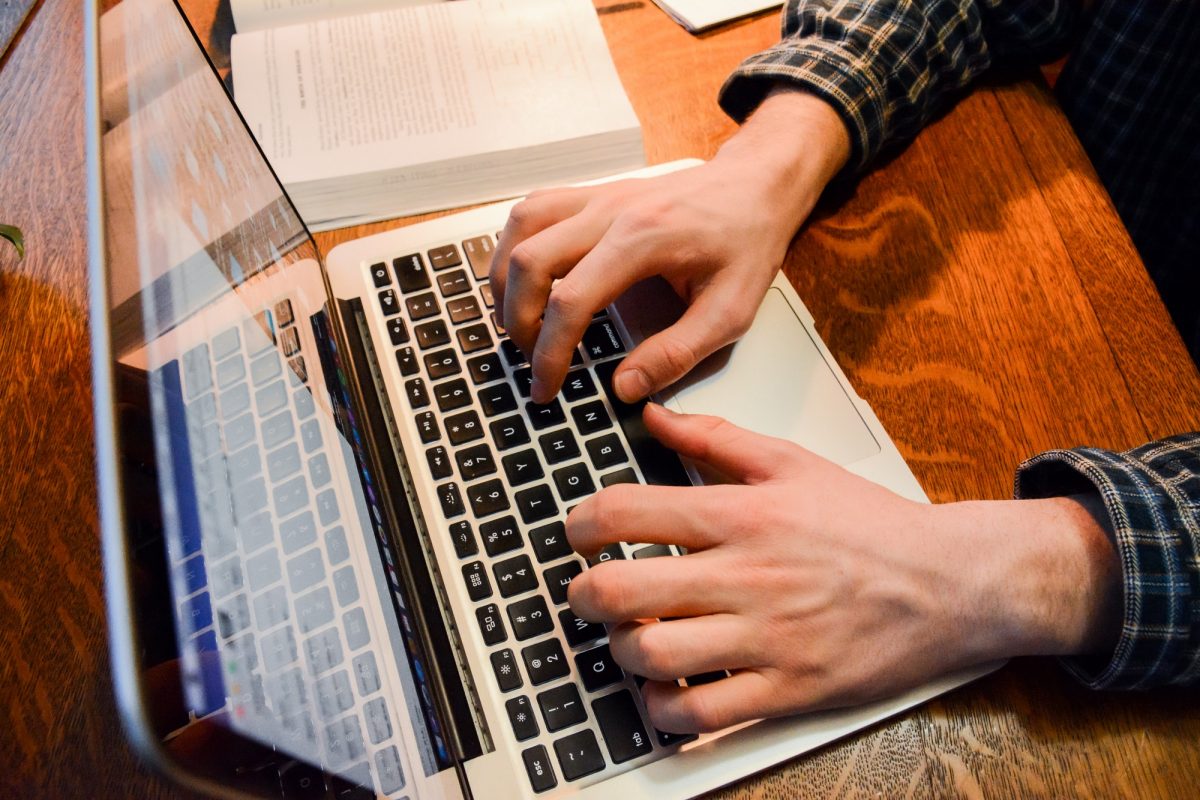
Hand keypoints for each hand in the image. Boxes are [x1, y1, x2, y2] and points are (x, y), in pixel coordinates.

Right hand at [489, 89, 849, 403]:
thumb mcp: (731, 310)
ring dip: (505, 279)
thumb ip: (678, 352)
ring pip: (519, 227)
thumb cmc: (747, 240)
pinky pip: (532, 209)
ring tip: (517, 321)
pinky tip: (524, 277)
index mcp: (643, 239)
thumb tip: (627, 386)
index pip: (572, 300)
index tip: (547, 386)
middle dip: (517, 320)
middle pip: (529, 261)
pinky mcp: (592, 193)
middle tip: (531, 359)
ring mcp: (596, 196)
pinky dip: (515, 245)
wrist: (755, 184)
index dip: (550, 352)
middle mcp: (610, 210)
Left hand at [565, 405, 1120, 732]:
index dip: (581, 522)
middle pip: (623, 589)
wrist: (951, 584)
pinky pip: (700, 713)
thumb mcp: (795, 462)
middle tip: (585, 592)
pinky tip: (663, 688)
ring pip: (653, 654)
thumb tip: (656, 415)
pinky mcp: (787, 690)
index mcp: (744, 515)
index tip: (578, 531)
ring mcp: (766, 638)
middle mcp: (747, 575)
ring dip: (622, 650)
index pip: (628, 511)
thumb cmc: (871, 526)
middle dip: (583, 593)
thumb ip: (717, 437)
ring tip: (630, 637)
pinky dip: (664, 708)